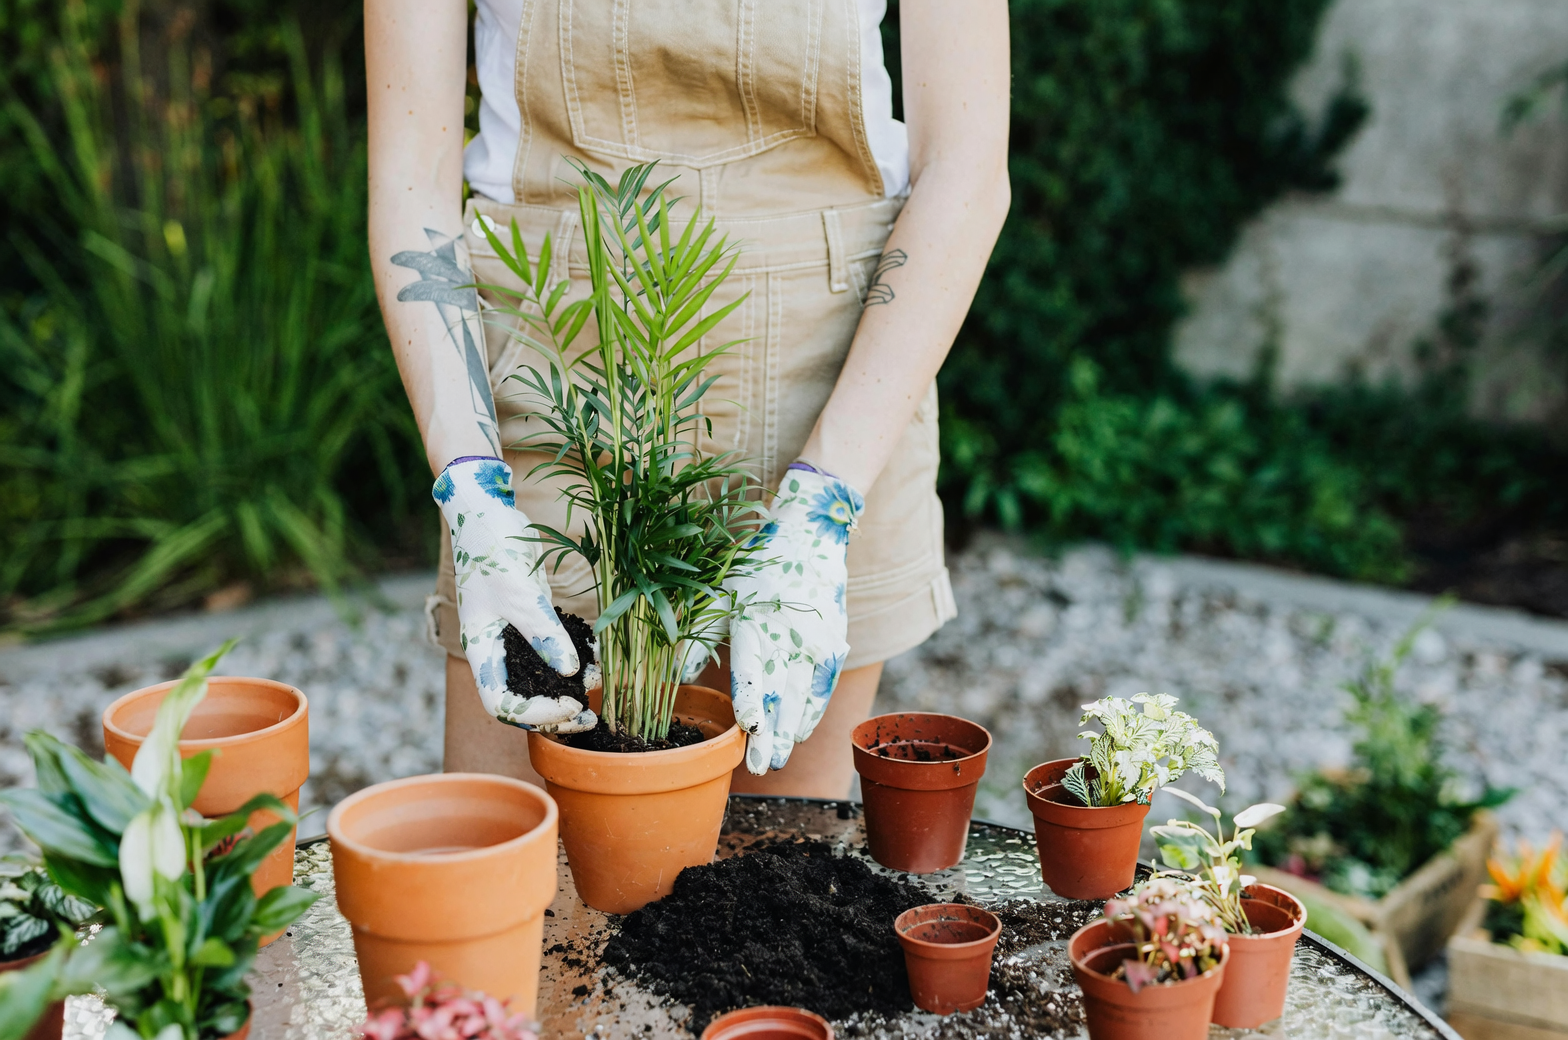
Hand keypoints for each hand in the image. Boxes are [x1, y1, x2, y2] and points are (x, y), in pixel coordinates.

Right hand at [433, 457, 596, 732]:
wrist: (487, 512)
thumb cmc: (492, 549)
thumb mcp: (520, 592)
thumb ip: (543, 633)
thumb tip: (569, 673)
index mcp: (481, 649)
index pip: (501, 704)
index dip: (535, 714)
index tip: (570, 704)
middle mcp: (496, 650)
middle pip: (521, 699)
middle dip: (555, 712)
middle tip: (590, 716)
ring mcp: (513, 636)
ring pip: (539, 679)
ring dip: (568, 689)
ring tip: (598, 690)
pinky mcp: (532, 619)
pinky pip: (552, 651)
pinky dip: (573, 660)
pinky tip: (597, 662)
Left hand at [724, 464, 863, 773]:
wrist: (813, 539)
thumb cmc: (757, 570)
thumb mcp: (721, 594)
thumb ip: (699, 637)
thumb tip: (675, 678)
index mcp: (756, 619)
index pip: (755, 663)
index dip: (751, 694)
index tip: (747, 723)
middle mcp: (789, 635)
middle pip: (780, 691)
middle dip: (772, 732)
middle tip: (761, 765)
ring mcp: (816, 644)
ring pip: (802, 697)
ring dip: (790, 731)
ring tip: (776, 761)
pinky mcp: (833, 648)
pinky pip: (821, 689)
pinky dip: (810, 713)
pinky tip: (798, 735)